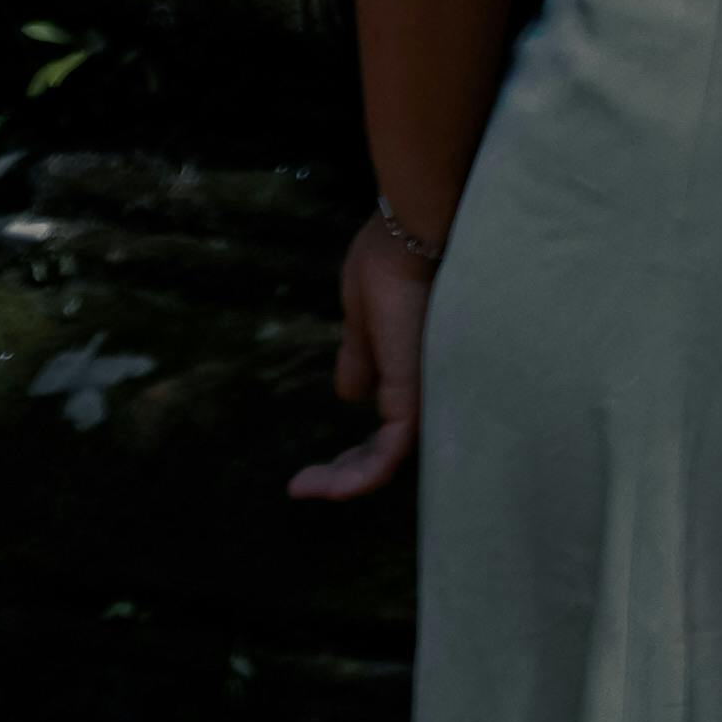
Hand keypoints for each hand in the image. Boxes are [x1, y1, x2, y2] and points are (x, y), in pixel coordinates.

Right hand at [286, 208, 436, 504]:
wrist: (408, 233)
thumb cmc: (389, 261)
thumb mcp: (361, 319)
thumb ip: (360, 356)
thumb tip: (350, 394)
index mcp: (406, 373)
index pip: (383, 432)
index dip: (348, 455)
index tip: (304, 470)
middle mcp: (420, 390)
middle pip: (383, 452)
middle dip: (341, 475)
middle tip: (300, 486)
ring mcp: (420, 392)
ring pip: (385, 459)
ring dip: (345, 480)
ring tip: (304, 488)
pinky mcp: (413, 392)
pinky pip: (391, 451)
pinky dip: (362, 474)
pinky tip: (332, 487)